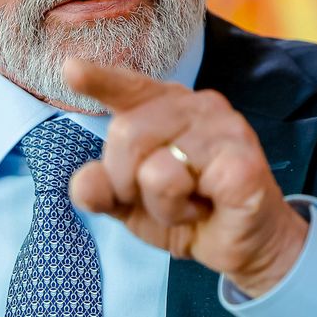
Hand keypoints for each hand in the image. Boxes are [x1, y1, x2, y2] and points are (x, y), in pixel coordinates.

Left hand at [62, 57, 309, 296]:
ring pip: (154, 166)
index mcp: (167, 107)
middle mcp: (198, 106)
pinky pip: (180, 183)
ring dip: (161, 205)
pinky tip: (208, 209)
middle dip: (127, 182)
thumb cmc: (189, 213)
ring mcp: (225, 128)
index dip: (101, 80)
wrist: (245, 247)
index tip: (71, 69)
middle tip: (160, 200)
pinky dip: (183, 210)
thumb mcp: (131, 206)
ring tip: (190, 206)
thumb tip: (83, 184)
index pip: (130, 87)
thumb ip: (102, 190)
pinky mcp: (242, 161)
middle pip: (125, 133)